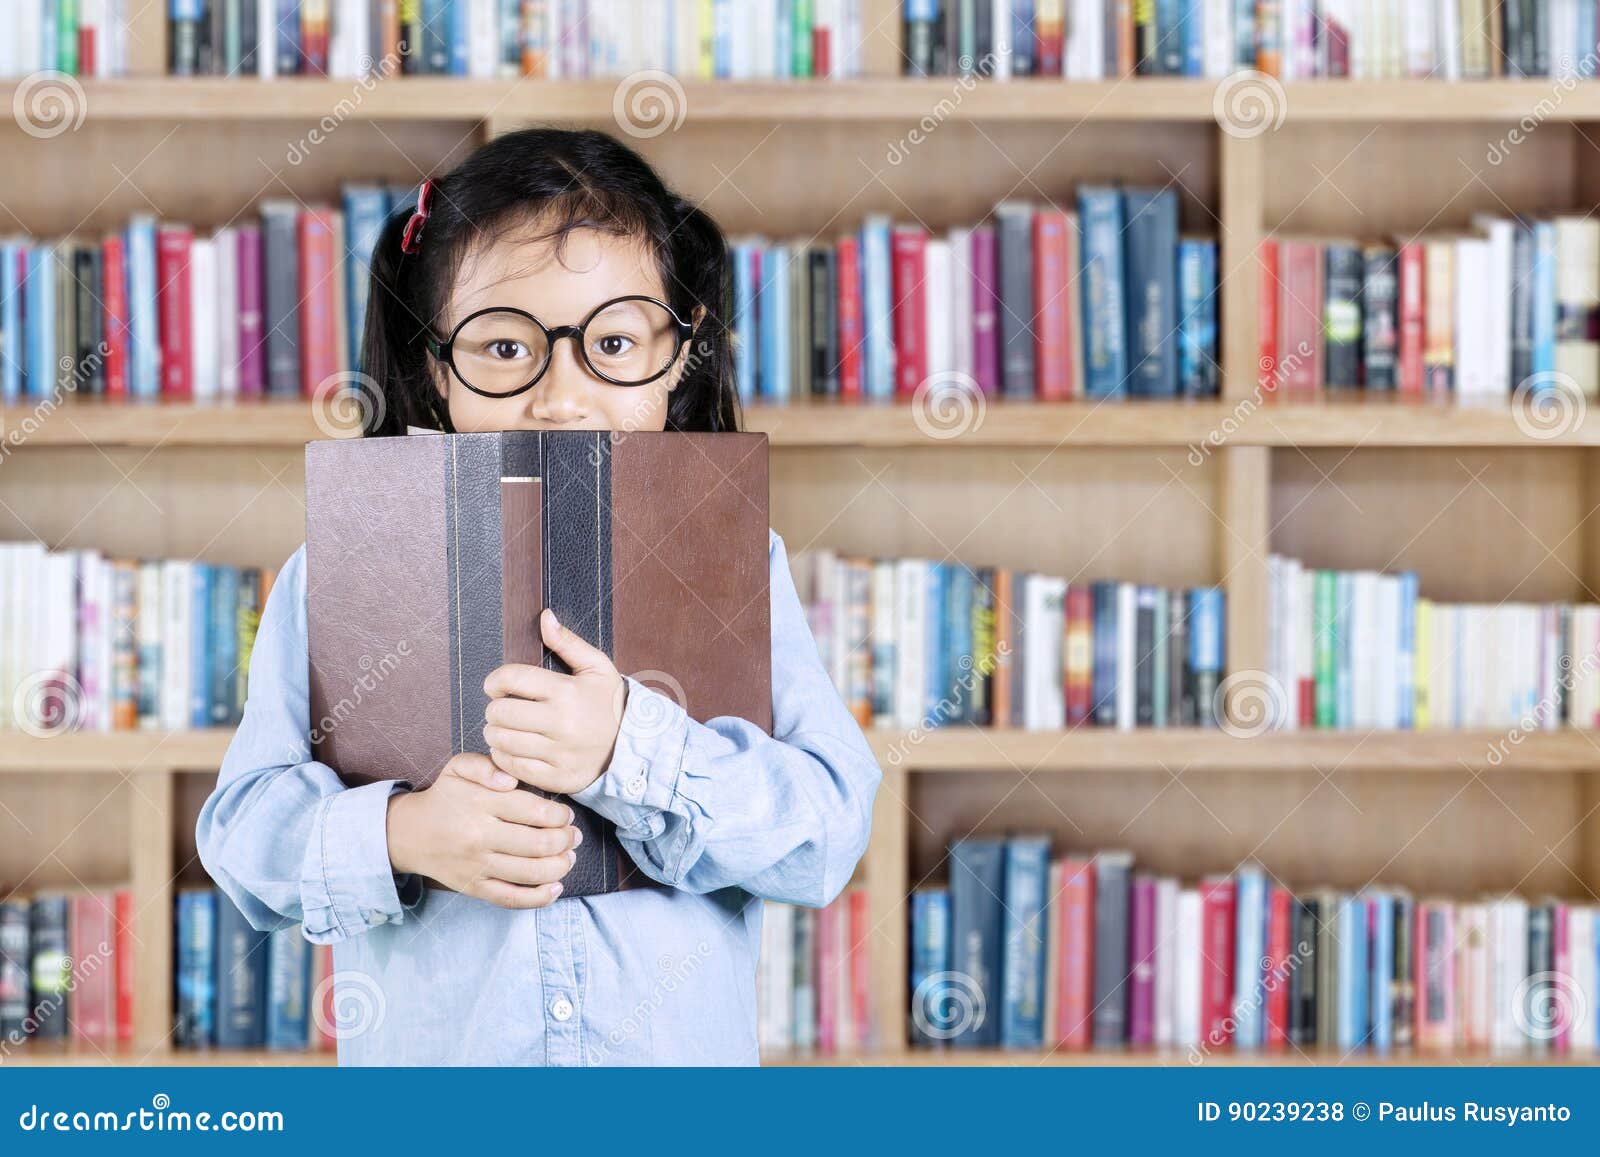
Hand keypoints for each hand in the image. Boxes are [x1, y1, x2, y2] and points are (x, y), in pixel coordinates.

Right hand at [385, 751, 581, 908]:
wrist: (409, 834)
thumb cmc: (445, 797)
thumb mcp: (458, 768)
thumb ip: (486, 765)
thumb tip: (511, 780)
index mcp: (480, 803)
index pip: (534, 810)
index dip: (559, 814)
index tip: (566, 814)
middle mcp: (479, 836)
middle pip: (539, 843)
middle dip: (566, 840)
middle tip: (573, 835)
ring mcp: (477, 866)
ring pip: (531, 872)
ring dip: (560, 866)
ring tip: (569, 857)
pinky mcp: (474, 888)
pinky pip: (512, 898)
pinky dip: (539, 898)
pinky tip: (556, 887)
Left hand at [482, 608, 625, 795]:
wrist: (633, 746)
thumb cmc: (609, 703)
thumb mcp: (596, 667)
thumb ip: (568, 642)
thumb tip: (545, 617)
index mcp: (567, 691)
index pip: (512, 678)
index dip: (495, 680)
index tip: (495, 684)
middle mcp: (562, 723)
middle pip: (501, 712)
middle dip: (494, 708)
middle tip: (502, 708)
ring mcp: (559, 753)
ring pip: (502, 741)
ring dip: (495, 733)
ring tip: (505, 728)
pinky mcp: (556, 777)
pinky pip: (512, 767)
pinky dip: (504, 757)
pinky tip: (512, 747)